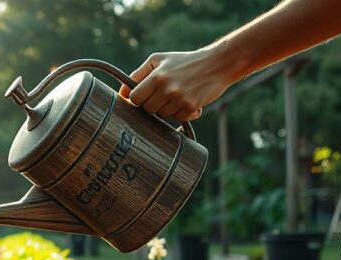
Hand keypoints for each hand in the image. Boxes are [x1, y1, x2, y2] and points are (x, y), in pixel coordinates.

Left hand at [119, 48, 237, 121]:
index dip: (138, 99)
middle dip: (152, 104)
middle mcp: (167, 88)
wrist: (218, 63)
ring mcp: (180, 99)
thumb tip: (122, 94)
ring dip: (167, 109)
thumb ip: (138, 75)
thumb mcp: (159, 60)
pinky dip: (181, 112)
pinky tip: (187, 100)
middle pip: (147, 109)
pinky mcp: (191, 107)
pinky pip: (177, 118)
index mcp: (157, 76)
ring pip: (161, 115)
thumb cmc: (184, 61)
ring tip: (177, 95)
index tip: (144, 96)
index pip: (135, 98)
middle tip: (163, 94)